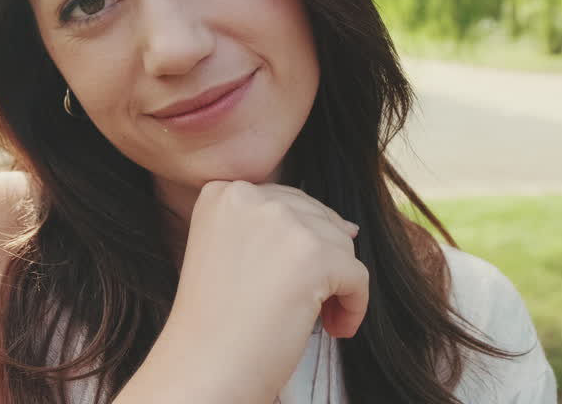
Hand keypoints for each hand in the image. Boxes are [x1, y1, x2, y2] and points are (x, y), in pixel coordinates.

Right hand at [152, 180, 367, 402]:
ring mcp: (282, 222)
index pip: (287, 204)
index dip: (294, 246)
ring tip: (315, 318)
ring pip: (341, 246)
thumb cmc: (216, 322)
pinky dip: (354, 306)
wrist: (203, 368)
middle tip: (299, 304)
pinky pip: (358, 275)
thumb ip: (276, 228)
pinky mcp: (314, 255)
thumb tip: (347, 225)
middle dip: (318, 263)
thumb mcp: (229, 251)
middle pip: (317, 219)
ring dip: (336, 285)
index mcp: (224, 193)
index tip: (279, 282)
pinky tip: (333, 328)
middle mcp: (250, 198)